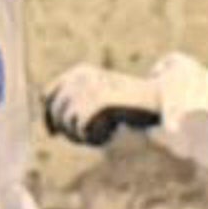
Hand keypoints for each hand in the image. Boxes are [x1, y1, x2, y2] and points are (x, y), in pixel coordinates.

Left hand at [42, 65, 162, 145]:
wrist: (160, 100)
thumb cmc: (130, 104)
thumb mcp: (99, 98)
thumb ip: (75, 104)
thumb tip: (50, 123)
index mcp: (79, 71)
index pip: (47, 95)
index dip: (48, 116)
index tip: (54, 133)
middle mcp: (81, 75)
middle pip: (56, 112)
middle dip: (68, 130)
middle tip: (87, 137)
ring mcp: (91, 87)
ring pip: (68, 122)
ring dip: (81, 136)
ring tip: (101, 134)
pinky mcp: (100, 101)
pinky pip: (82, 128)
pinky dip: (94, 137)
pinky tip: (108, 134)